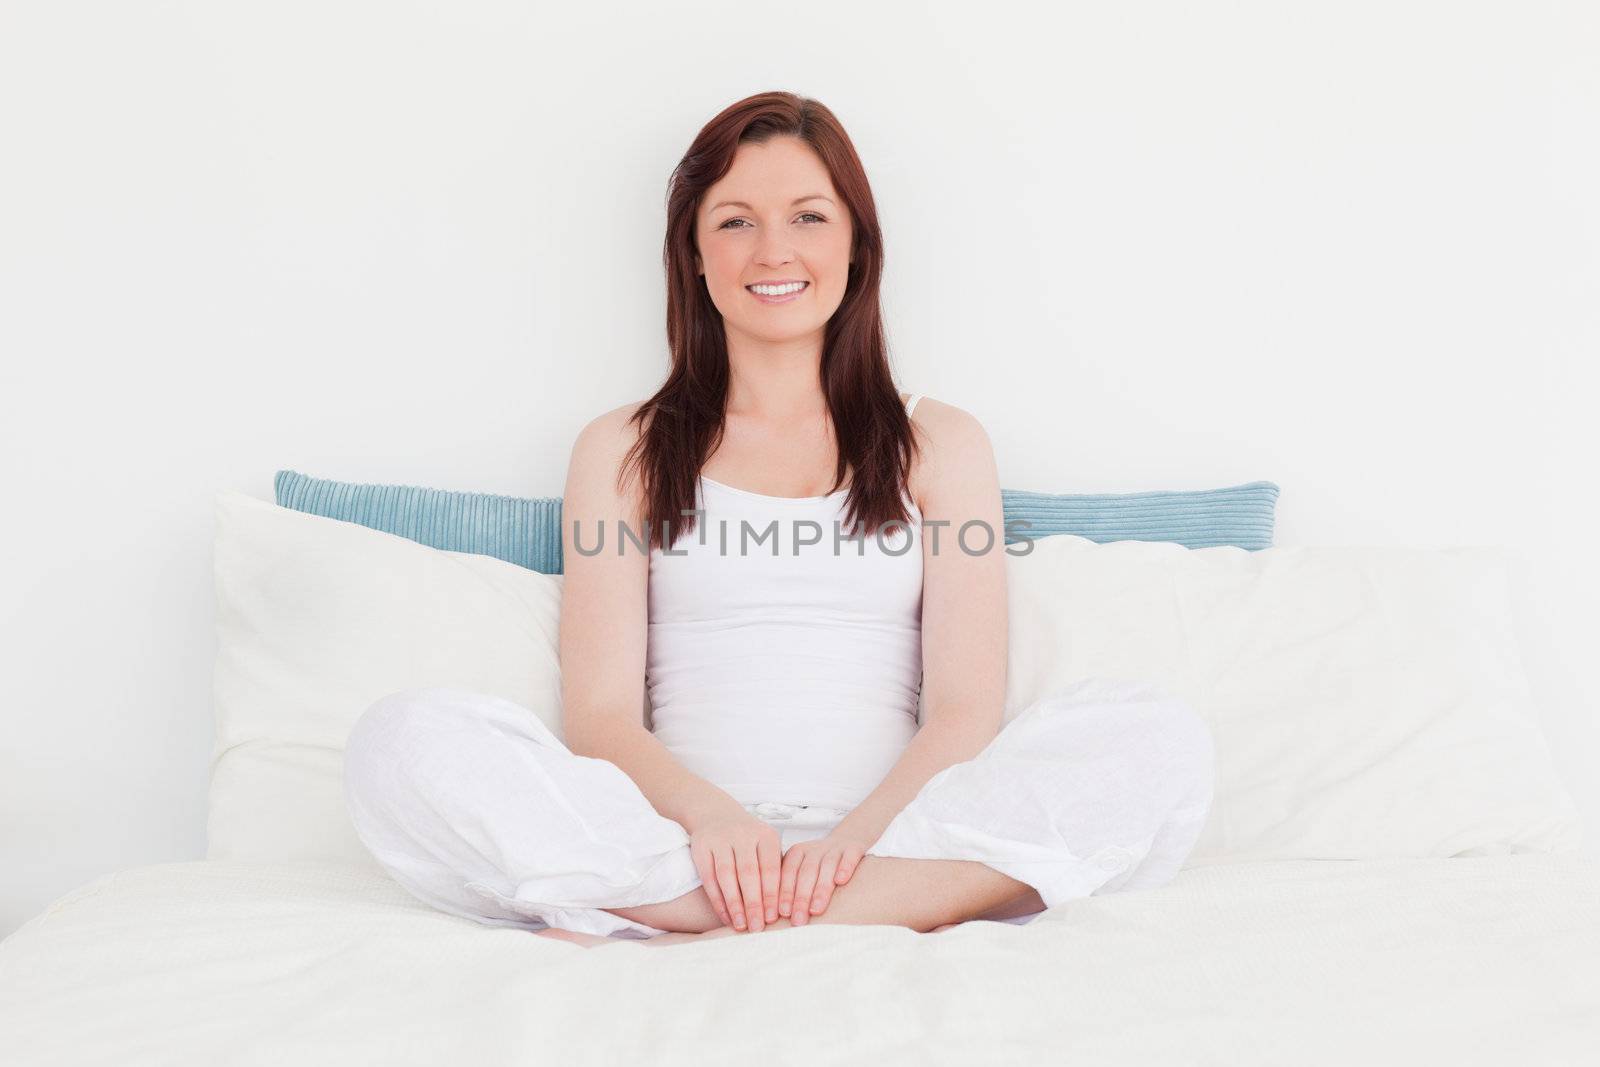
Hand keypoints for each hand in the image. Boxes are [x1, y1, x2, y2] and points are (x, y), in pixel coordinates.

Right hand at [687, 809, 781, 932]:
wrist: (716, 815)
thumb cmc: (748, 840)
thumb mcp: (766, 847)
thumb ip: (775, 871)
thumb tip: (784, 908)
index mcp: (765, 835)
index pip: (770, 868)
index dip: (772, 894)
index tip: (774, 918)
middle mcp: (743, 834)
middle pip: (749, 873)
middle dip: (754, 904)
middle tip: (758, 927)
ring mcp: (720, 839)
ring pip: (727, 876)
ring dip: (734, 904)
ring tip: (741, 926)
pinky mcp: (701, 847)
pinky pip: (709, 877)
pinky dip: (717, 899)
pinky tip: (725, 916)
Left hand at [779, 826, 874, 924]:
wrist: (846, 844)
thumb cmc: (819, 868)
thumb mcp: (802, 873)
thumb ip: (790, 890)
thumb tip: (776, 918)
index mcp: (797, 853)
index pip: (788, 872)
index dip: (785, 893)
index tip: (783, 913)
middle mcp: (815, 849)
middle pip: (806, 872)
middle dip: (801, 897)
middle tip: (798, 920)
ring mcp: (835, 848)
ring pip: (827, 866)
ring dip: (821, 888)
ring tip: (816, 910)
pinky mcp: (854, 848)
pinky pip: (849, 856)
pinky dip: (844, 867)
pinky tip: (840, 881)